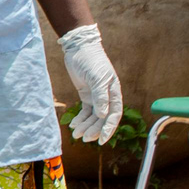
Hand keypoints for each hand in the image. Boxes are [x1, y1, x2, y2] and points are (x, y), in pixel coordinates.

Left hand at [59, 24, 123, 145]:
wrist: (79, 47)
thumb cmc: (90, 60)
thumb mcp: (96, 77)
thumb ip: (100, 96)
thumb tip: (103, 116)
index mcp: (114, 92)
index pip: (114, 115)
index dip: (109, 129)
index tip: (101, 140)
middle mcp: (107, 96)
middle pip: (103, 119)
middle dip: (94, 130)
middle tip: (84, 138)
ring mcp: (97, 96)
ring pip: (93, 116)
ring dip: (86, 126)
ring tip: (76, 134)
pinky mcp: (87, 94)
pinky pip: (85, 110)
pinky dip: (80, 118)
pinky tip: (74, 125)